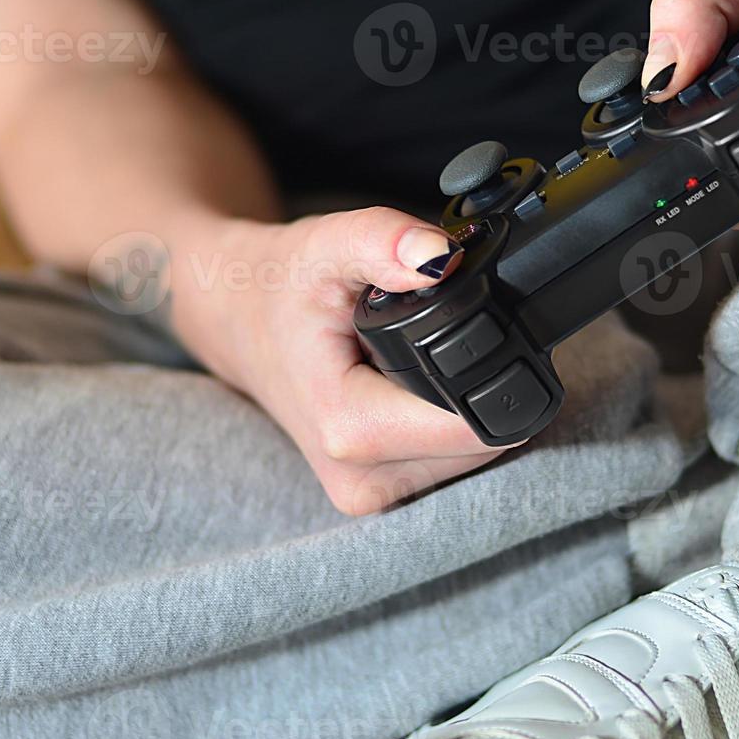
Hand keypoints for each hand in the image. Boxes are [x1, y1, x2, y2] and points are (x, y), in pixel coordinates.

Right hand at [166, 207, 508, 514]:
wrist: (236, 322)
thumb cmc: (279, 286)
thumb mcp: (325, 244)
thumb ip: (384, 242)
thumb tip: (439, 257)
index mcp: (350, 430)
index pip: (478, 427)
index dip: (502, 376)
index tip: (486, 330)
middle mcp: (362, 481)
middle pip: (486, 444)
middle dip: (487, 388)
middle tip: (442, 339)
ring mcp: (372, 496)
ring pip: (476, 458)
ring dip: (470, 406)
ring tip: (417, 363)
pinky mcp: (382, 495)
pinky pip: (453, 462)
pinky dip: (450, 422)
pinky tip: (415, 388)